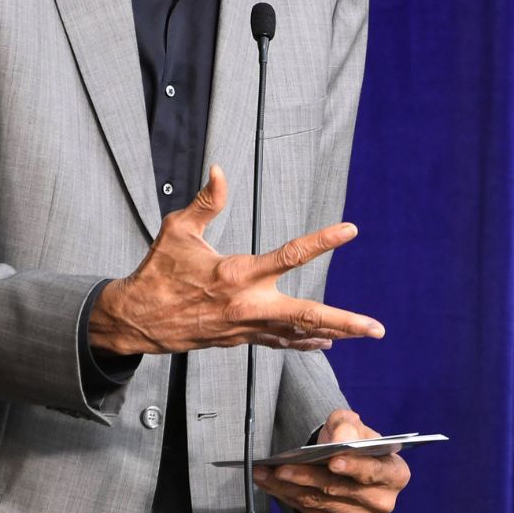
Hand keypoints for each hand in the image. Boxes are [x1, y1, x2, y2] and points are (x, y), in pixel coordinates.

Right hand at [87, 166, 382, 353]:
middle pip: (307, 314)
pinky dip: (303, 341)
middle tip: (376, 327)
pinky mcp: (241, 339)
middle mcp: (247, 304)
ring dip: (333, 332)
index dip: (323, 240)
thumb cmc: (158, 272)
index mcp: (236, 274)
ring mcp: (246, 326)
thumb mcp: (178, 230)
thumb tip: (220, 170)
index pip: (290, 255)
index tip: (350, 230)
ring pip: (298, 332)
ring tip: (364, 332)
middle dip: (344, 320)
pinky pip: (279, 342)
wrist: (137, 321)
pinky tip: (325, 342)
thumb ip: (207, 201)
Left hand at [254, 409, 409, 512]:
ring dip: (288, 487)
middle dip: (306, 476)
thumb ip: (347, 426)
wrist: (344, 461)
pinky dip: (287, 497)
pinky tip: (271, 485)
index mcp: (394, 473)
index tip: (332, 461)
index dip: (354, 467)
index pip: (374, 472)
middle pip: (339, 489)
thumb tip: (340, 440)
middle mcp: (381, 501)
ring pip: (319, 502)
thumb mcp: (351, 424)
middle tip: (281, 466)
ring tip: (267, 473)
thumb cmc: (353, 441)